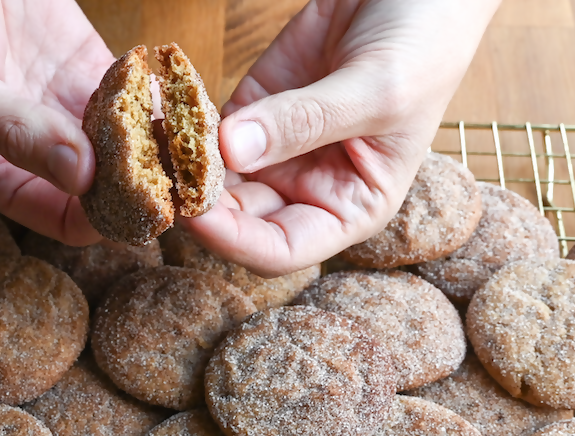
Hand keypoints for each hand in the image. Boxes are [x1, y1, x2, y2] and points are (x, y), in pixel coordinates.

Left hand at [186, 0, 500, 276]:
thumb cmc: (424, 46)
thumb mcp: (377, 89)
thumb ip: (306, 121)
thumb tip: (230, 150)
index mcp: (349, 207)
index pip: (282, 249)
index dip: (235, 241)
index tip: (196, 213)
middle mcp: (307, 188)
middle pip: (238, 219)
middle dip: (198, 204)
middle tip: (157, 178)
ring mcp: (274, 150)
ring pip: (215, 178)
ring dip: (182, 167)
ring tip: (150, 144)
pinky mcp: (251, 109)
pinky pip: (207, 130)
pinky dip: (182, 126)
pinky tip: (159, 113)